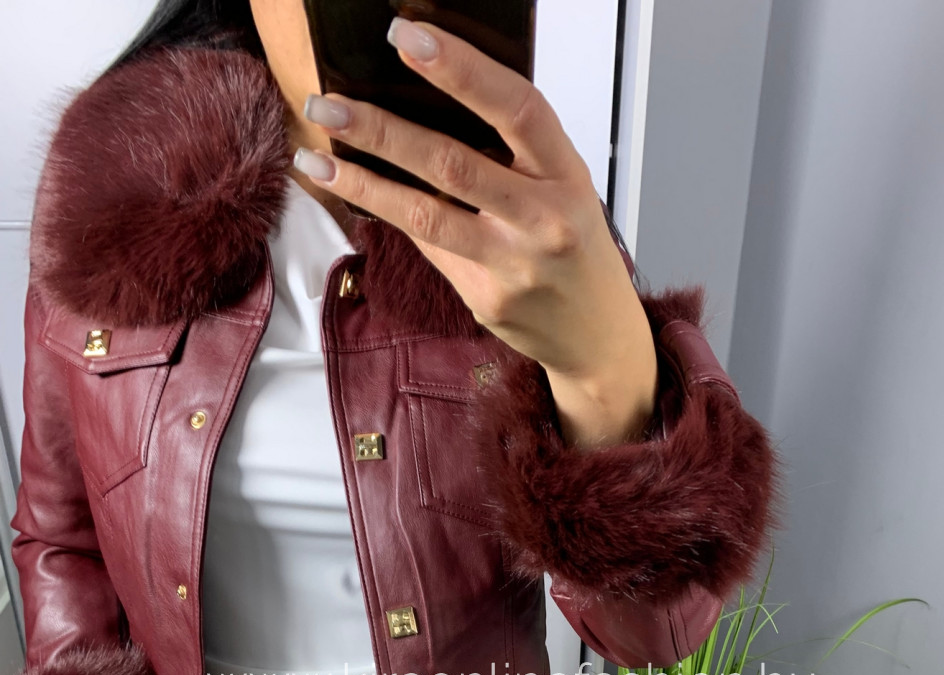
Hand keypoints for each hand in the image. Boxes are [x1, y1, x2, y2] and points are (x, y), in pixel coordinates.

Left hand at [294, 16, 657, 447]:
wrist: (598, 338)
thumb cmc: (576, 248)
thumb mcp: (565, 189)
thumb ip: (513, 155)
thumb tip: (426, 108)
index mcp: (568, 175)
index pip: (515, 107)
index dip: (461, 69)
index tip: (408, 37)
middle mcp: (543, 220)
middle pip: (452, 164)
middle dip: (382, 130)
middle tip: (327, 104)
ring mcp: (512, 265)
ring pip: (425, 215)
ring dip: (362, 182)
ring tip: (314, 157)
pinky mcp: (485, 299)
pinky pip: (431, 248)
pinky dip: (396, 218)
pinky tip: (364, 196)